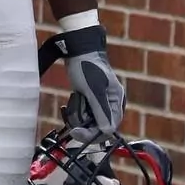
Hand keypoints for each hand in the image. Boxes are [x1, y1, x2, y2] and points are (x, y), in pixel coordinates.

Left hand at [62, 25, 125, 141]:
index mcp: (116, 102)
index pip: (108, 128)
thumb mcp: (93, 90)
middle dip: (83, 124)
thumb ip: (100, 110)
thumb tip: (106, 131)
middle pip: (98, 127)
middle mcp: (110, 104)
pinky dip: (74, 112)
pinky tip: (67, 106)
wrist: (77, 49)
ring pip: (89, 122)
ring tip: (70, 105)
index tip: (75, 132)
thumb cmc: (86, 65)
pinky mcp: (89, 100)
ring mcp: (99, 102)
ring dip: (77, 117)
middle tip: (70, 117)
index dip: (92, 134)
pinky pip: (82, 114)